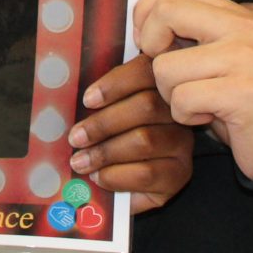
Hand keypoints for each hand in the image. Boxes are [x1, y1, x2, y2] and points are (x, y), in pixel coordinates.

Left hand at [66, 55, 192, 212]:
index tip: (87, 100)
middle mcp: (177, 111)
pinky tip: (99, 177)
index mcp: (159, 85)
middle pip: (146, 106)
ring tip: (80, 161)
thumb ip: (98, 101)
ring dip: (105, 152)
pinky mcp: (180, 175)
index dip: (115, 83)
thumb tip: (69, 100)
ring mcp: (182, 143)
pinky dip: (116, 175)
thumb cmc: (114, 138)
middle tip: (75, 137)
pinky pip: (147, 173)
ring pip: (145, 140)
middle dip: (103, 123)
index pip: (145, 71)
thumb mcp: (107, 112)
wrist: (133, 181)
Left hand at [134, 0, 252, 181]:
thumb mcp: (216, 54)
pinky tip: (208, 116)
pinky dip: (185, 115)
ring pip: (165, 66)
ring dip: (170, 94)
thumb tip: (138, 26)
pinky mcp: (242, 93)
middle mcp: (241, 29)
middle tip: (170, 73)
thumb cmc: (240, 99)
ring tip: (198, 100)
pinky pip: (182, 99)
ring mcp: (244, 59)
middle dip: (151, 48)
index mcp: (232, 14)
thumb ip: (186, 32)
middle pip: (165, 12)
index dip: (147, 10)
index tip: (149, 41)